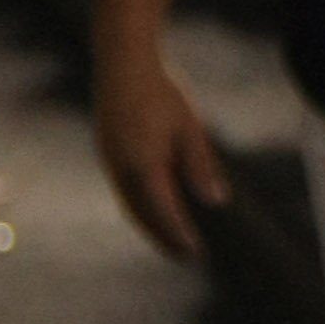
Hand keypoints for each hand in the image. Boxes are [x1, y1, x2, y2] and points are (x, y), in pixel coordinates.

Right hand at [93, 45, 227, 257]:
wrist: (122, 66)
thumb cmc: (162, 94)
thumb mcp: (189, 129)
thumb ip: (200, 166)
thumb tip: (216, 202)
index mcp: (144, 163)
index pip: (163, 211)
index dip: (178, 234)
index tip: (196, 252)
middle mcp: (122, 168)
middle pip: (143, 215)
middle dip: (163, 237)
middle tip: (186, 257)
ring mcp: (110, 162)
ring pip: (130, 205)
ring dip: (150, 226)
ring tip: (171, 242)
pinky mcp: (108, 155)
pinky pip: (124, 192)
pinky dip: (139, 208)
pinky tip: (154, 213)